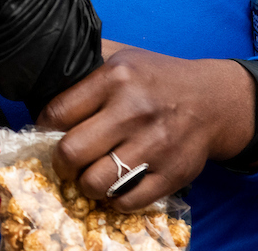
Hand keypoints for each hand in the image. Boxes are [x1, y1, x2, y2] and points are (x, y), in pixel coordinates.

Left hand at [38, 47, 255, 210]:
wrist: (214, 100)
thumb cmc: (158, 79)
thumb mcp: (123, 56)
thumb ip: (86, 61)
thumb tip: (44, 71)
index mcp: (115, 78)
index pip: (57, 112)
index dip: (44, 127)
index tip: (46, 132)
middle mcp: (133, 111)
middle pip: (71, 152)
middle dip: (61, 162)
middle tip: (66, 161)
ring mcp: (154, 145)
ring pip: (95, 182)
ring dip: (85, 185)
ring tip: (89, 175)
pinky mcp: (172, 173)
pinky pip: (127, 201)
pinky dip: (114, 200)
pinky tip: (114, 186)